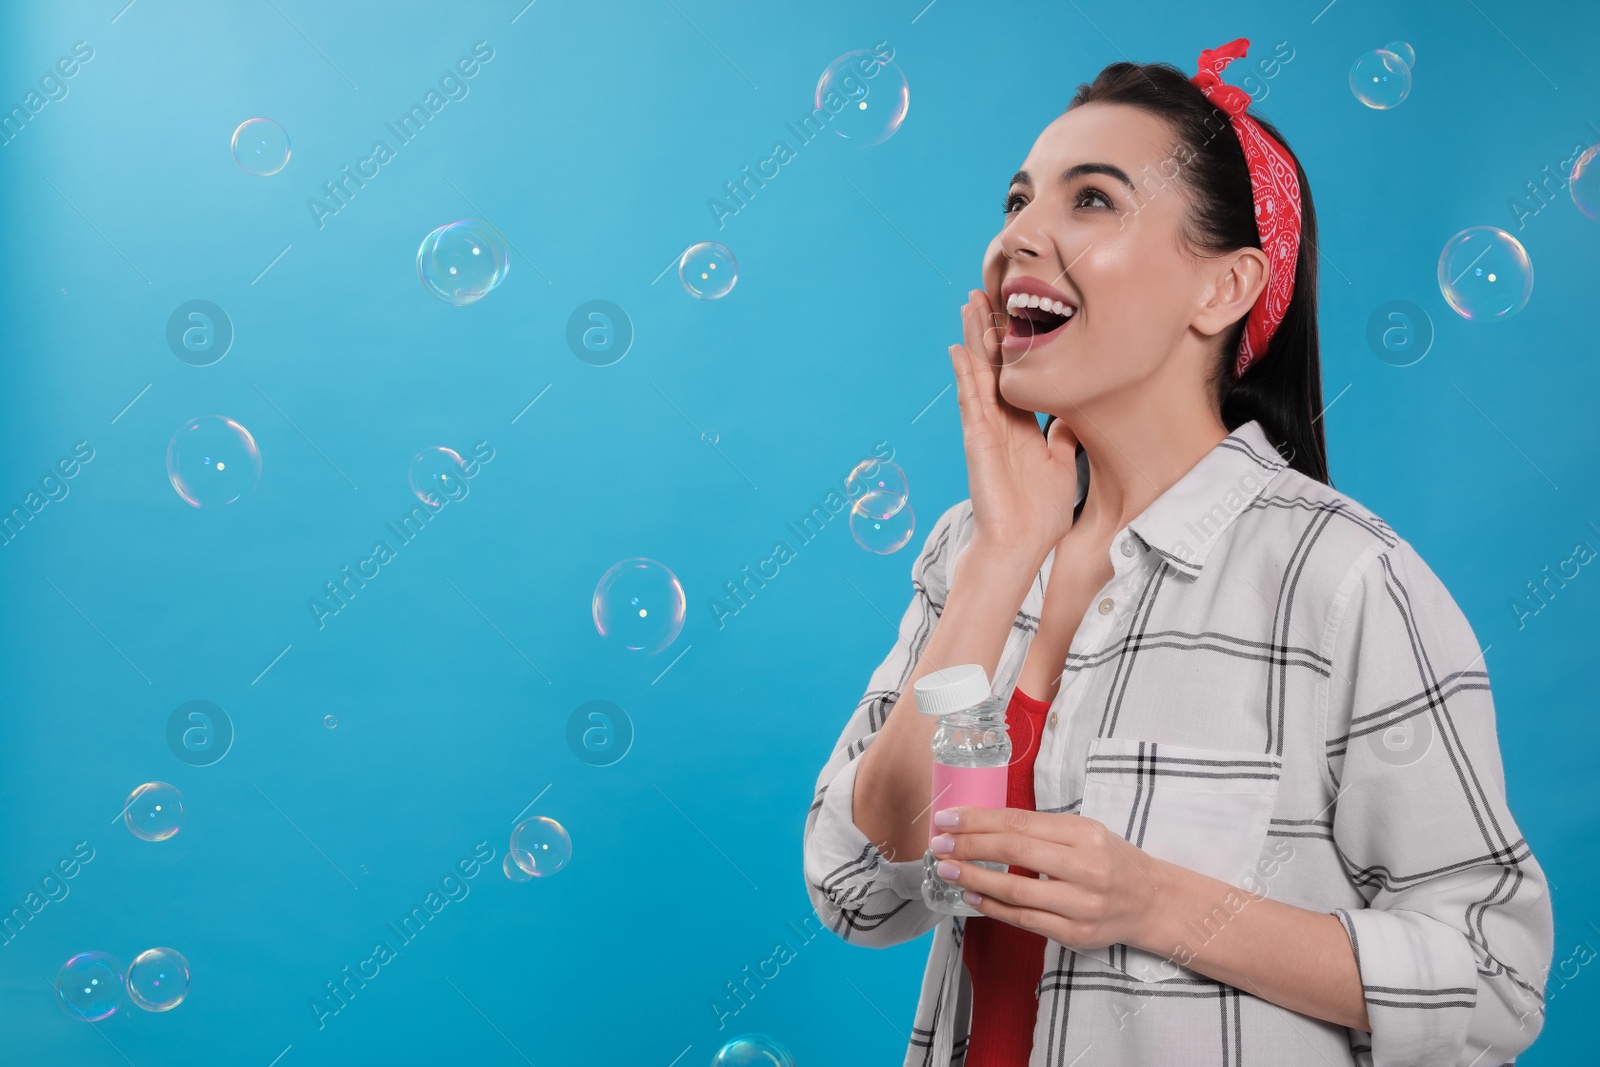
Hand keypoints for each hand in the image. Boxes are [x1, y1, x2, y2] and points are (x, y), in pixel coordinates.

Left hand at [927, 805, 1167, 953]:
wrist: (1152, 902)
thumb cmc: (1112, 860)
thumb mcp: (1085, 832)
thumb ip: (1042, 829)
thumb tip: (983, 825)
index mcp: (1085, 834)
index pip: (1020, 823)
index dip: (978, 821)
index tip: (947, 819)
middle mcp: (1085, 867)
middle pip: (1015, 852)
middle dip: (969, 847)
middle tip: (940, 845)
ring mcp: (1081, 904)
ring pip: (1016, 891)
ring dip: (975, 880)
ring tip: (948, 871)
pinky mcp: (1076, 934)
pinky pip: (1025, 920)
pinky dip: (994, 908)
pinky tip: (972, 898)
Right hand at [949, 288, 1081, 563]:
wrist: (1022, 544)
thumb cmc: (1041, 512)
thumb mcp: (1063, 462)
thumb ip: (1065, 434)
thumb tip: (1078, 410)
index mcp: (1021, 425)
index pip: (1015, 375)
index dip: (1015, 345)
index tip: (1018, 313)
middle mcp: (1000, 421)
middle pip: (992, 364)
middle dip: (989, 329)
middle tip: (986, 291)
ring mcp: (986, 428)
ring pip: (978, 373)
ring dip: (973, 337)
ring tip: (970, 303)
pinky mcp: (978, 439)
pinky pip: (969, 400)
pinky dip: (965, 374)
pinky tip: (959, 348)